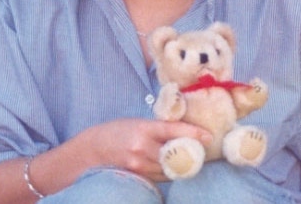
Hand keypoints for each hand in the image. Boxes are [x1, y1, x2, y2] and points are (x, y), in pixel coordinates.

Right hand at [75, 118, 211, 181]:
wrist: (91, 149)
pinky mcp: (137, 176)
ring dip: (181, 165)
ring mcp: (139, 165)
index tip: (209, 137)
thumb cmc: (117, 131)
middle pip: (176, 154)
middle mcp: (142, 147)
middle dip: (191, 154)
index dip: (194, 134)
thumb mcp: (138, 123)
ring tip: (190, 159)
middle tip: (203, 151)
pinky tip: (172, 167)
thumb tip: (184, 133)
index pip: (174, 130)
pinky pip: (160, 177)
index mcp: (144, 128)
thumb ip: (158, 129)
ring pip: (170, 169)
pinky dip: (168, 173)